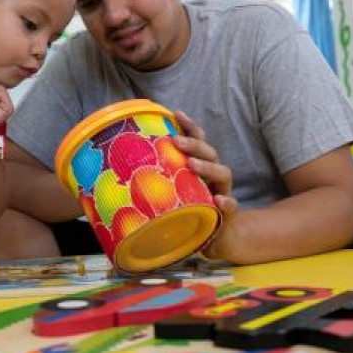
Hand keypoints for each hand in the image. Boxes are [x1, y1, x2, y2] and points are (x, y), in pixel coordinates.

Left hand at [172, 110, 238, 258]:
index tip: (176, 113)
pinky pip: (231, 207)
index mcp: (201, 167)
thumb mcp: (173, 192)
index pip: (199, 141)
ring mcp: (223, 193)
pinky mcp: (227, 215)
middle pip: (210, 152)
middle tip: (176, 141)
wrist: (216, 239)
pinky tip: (219, 200)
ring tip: (192, 164)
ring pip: (223, 173)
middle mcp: (214, 176)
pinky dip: (226, 202)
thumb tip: (121, 170)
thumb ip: (158, 179)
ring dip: (208, 166)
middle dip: (194, 144)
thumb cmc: (188, 211)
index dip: (190, 126)